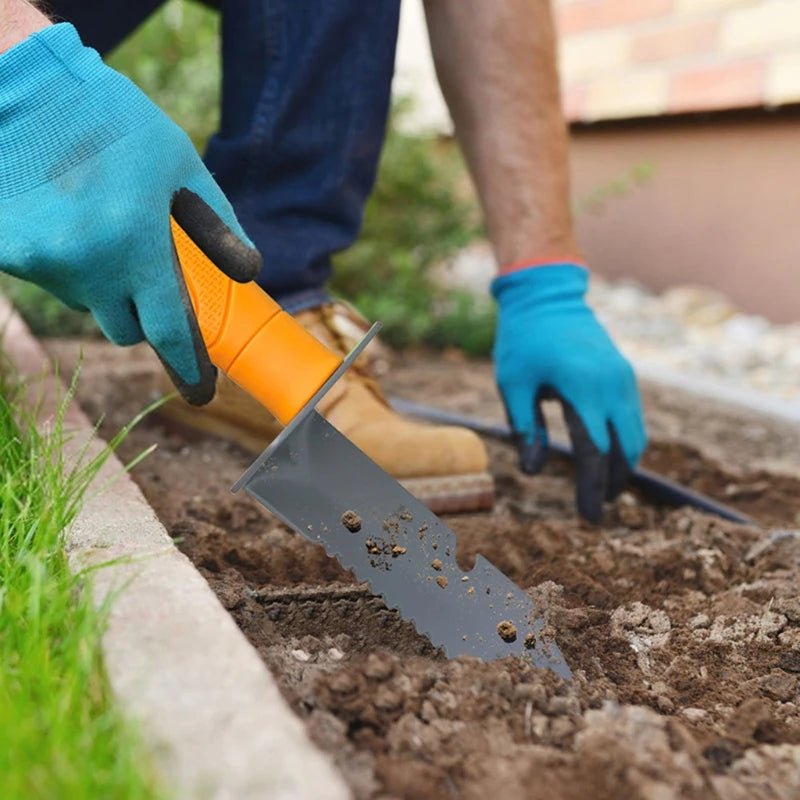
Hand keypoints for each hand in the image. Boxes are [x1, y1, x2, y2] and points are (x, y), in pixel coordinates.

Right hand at [0, 23, 260, 403]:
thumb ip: (217, 226)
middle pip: (124, 329)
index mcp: (135, 244)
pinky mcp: (4, 254)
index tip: (202, 392)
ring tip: (96, 222)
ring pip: (83, 304)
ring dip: (98, 283)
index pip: (169, 329)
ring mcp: (38, 262)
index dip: (189, 364)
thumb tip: (250, 272)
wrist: (19, 82)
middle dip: (140, 311)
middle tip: (141, 268)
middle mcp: (84, 265)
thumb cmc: (112, 120)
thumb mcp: (180, 165)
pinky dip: (63, 263)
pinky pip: (49, 280)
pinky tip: (63, 217)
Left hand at [492, 263, 646, 521]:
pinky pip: (632, 418)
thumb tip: (534, 472)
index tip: (587, 516)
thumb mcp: (513, 384)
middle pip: (625, 450)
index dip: (591, 488)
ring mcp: (624, 378)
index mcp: (583, 387)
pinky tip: (606, 456)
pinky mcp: (625, 374)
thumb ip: (526, 428)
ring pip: (636, 435)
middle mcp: (612, 385)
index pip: (595, 452)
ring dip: (622, 465)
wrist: (546, 294)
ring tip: (601, 488)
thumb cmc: (522, 339)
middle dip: (612, 483)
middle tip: (595, 509)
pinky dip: (624, 443)